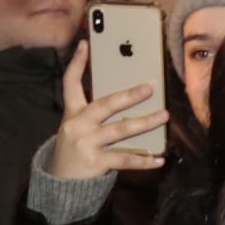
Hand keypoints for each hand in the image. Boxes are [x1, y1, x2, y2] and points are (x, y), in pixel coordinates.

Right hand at [48, 40, 167, 180]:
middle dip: (129, 95)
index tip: (85, 44)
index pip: (70, 83)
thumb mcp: (78, 126)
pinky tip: (159, 159)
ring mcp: (87, 143)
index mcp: (72, 112)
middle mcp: (78, 125)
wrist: (60, 181)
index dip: (77, 63)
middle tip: (150, 86)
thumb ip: (95, 112)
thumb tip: (128, 97)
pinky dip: (144, 160)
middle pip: (105, 105)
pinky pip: (124, 159)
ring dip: (145, 122)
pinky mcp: (96, 161)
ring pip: (120, 129)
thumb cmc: (76, 147)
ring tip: (164, 116)